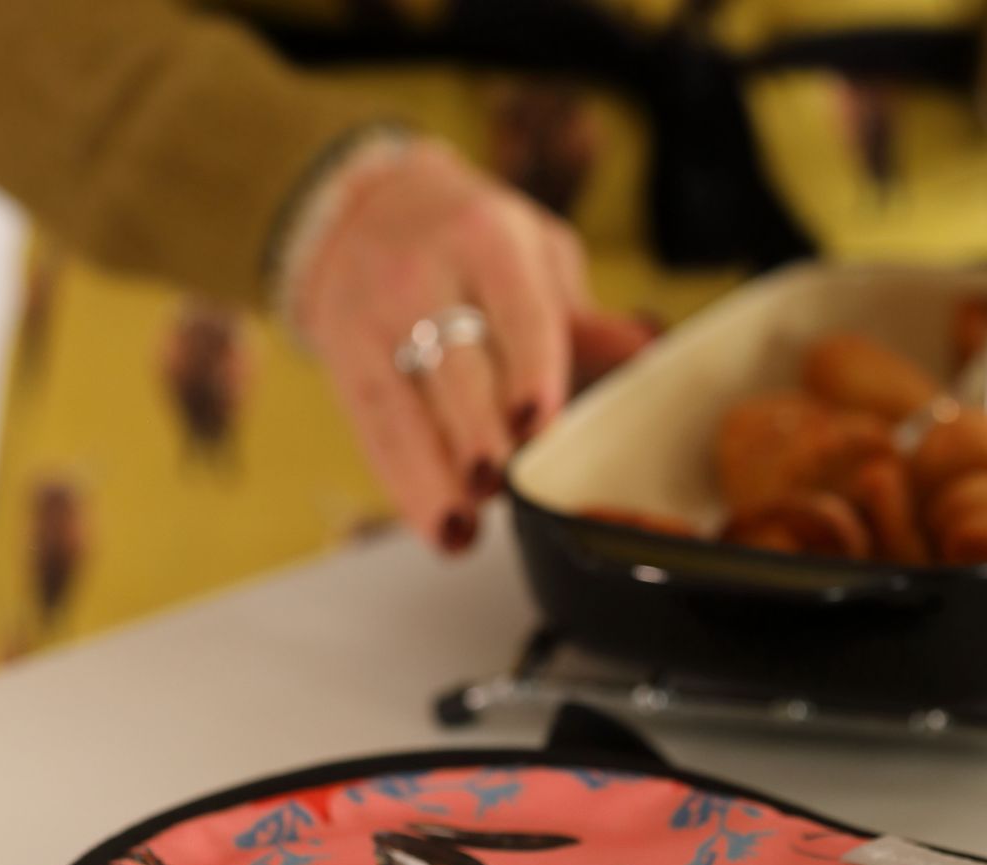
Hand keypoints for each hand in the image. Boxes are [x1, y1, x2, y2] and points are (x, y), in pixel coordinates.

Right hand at [293, 139, 651, 550]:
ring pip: (400, 409)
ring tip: (460, 530)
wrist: (366, 211)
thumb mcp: (534, 254)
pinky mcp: (343, 366)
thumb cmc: (471, 244)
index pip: (515, 312)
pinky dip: (405, 487)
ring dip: (431, 478)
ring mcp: (371, 322)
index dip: (529, 370)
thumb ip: (582, 317)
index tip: (538, 423)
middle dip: (473, 432)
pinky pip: (374, 434)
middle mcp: (419, 276)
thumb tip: (642, 353)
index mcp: (485, 240)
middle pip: (452, 367)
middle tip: (496, 483)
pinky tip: (435, 527)